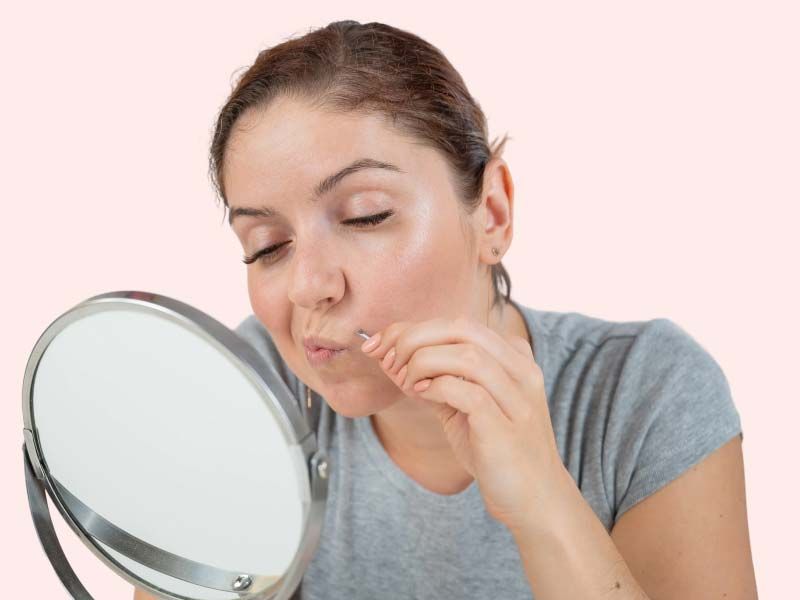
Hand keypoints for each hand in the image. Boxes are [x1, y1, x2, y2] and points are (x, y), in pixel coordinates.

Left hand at [361, 316, 567, 532]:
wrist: (533, 498)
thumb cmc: (495, 450)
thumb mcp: (465, 405)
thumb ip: (438, 377)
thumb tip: (390, 356)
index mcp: (513, 358)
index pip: (458, 323)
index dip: (412, 328)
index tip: (379, 344)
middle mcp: (521, 370)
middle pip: (462, 328)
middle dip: (413, 337)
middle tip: (388, 361)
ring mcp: (517, 397)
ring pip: (465, 354)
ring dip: (422, 362)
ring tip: (406, 382)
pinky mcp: (505, 425)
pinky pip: (466, 390)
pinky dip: (436, 387)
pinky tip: (422, 396)